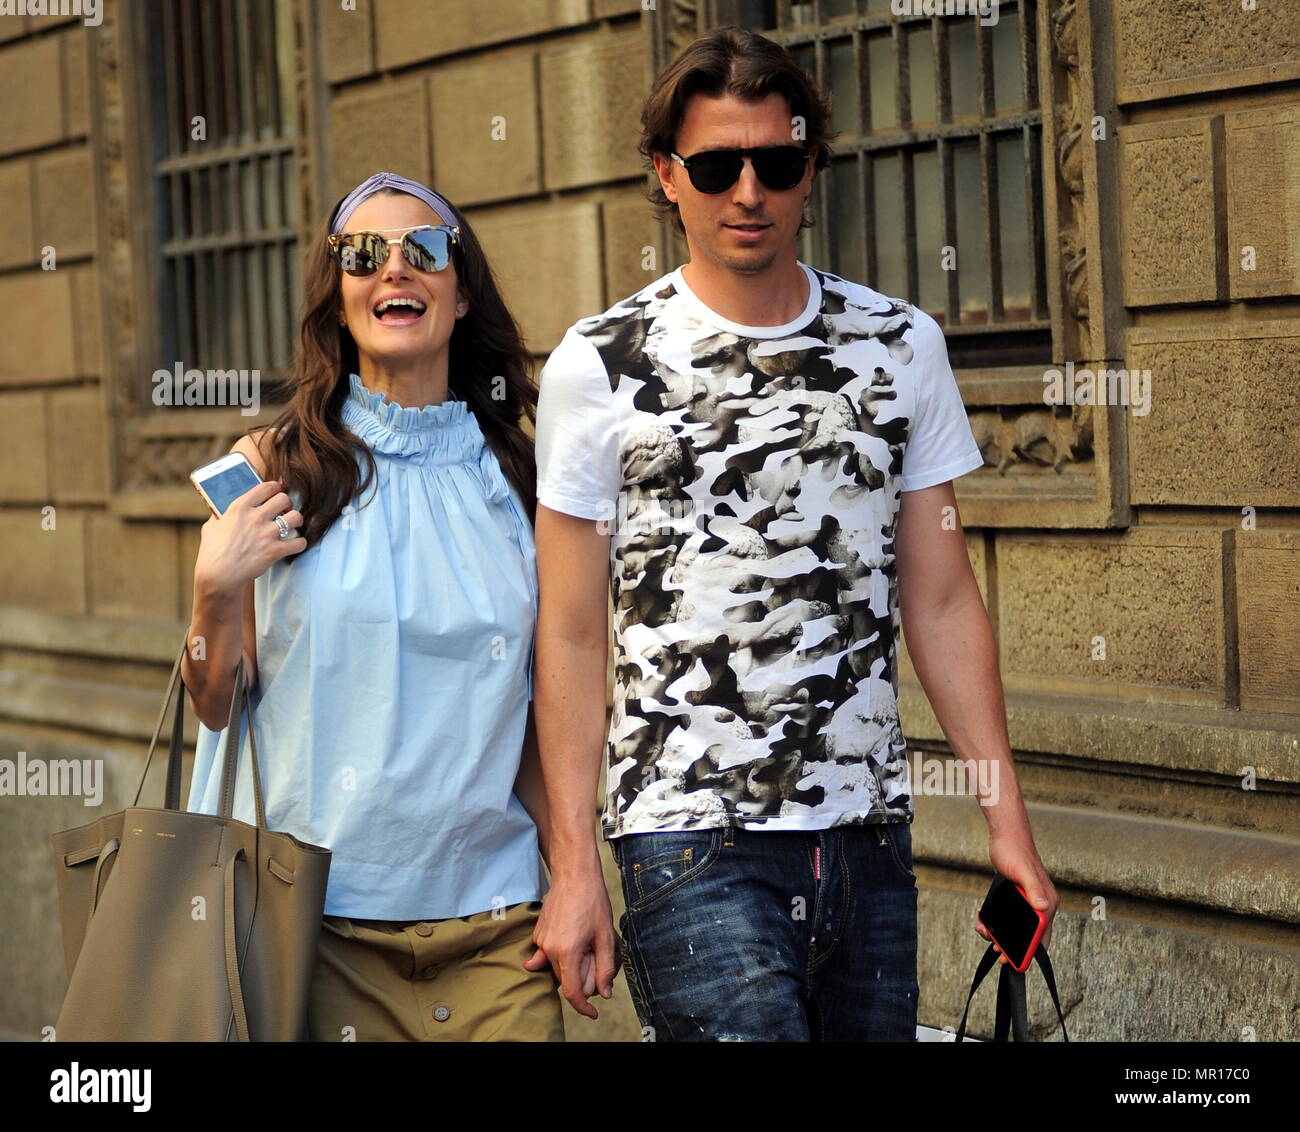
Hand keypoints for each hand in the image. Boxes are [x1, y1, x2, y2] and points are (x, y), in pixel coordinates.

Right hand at [194, 480, 305, 596]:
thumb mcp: (212, 527)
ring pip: (296, 517)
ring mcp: (266, 534)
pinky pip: (299, 542)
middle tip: (285, 511)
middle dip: (287, 504)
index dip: (275, 487)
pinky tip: (294, 544)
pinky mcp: (275, 551)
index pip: (265, 487)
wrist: (217, 575)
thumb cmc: (212, 552)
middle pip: (284, 499)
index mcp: (239, 507)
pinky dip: (300, 543)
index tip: (278, 490)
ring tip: (292, 526)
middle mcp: (255, 517)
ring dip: (296, 521)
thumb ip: (221, 516)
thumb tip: (223, 511)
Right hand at [522, 864, 618, 1019]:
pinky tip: (574, 937)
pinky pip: (549, 954)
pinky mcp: (538, 933)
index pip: (571, 993)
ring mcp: (541, 941)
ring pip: (557, 967)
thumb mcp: (606, 936)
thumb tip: (604, 993)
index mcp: (567, 952)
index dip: (583, 1007)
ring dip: (572, 965)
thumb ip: (605, 968)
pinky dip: (562, 954)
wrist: (574, 874)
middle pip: (565, 979)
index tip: (593, 1013)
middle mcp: (549, 949)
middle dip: (582, 979)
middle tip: (599, 958)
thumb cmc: (592, 902)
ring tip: (589, 942)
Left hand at [975, 828, 1057, 965]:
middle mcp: (1042, 904)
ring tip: (985, 933)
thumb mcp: (1022, 871)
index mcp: (1047, 902)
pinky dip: (999, 923)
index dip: (1030, 951)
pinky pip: (1011, 916)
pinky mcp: (1019, 896)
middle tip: (996, 951)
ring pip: (1019, 927)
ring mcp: (1031, 900)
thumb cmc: (1015, 850)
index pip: (1043, 935)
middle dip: (1013, 945)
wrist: (1006, 835)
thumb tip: (1044, 908)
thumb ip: (1033, 889)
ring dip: (1003, 934)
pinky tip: (985, 922)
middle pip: (1031, 935)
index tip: (1014, 961)